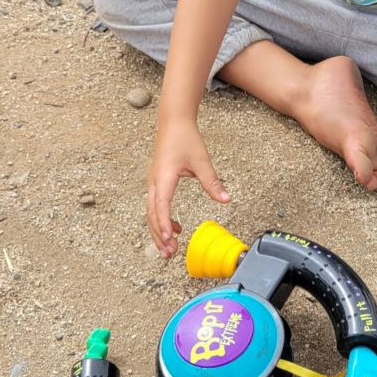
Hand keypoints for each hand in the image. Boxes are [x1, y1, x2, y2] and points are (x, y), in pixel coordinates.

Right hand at [147, 118, 229, 257]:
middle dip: (159, 235)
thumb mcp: (202, 161)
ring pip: (151, 213)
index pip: (161, 204)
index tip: (170, 238)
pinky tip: (175, 229)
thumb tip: (226, 200)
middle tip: (169, 253)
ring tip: (168, 249)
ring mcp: (153, 183)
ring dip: (158, 231)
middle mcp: (154, 182)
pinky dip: (161, 220)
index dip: (164, 222)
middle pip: (151, 214)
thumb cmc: (186, 139)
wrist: (173, 123)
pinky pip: (154, 206)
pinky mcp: (156, 183)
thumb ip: (212, 182)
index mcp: (164, 176)